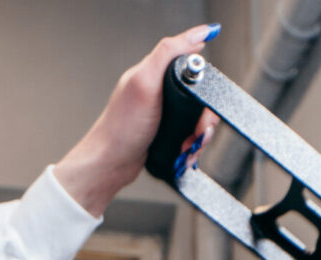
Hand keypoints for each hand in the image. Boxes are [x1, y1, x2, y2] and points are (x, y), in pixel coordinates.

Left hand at [54, 24, 221, 215]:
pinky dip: (193, 147)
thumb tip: (195, 36)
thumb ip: (167, 54)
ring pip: (198, 119)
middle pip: (200, 96)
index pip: (191, 63)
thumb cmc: (121, 127)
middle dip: (205, 118)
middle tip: (199, 130)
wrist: (113, 164)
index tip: (208, 98)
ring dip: (200, 136)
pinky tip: (185, 153)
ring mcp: (165, 114)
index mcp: (154, 72)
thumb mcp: (145, 82)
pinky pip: (191, 137)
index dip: (205, 80)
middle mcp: (160, 91)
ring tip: (189, 146)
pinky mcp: (167, 133)